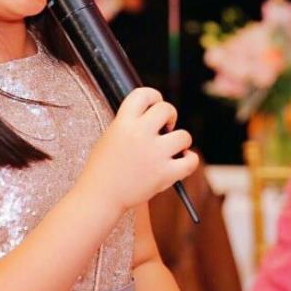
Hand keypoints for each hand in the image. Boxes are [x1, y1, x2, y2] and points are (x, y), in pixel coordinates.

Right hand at [77, 87, 198, 214]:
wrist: (100, 196)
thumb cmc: (103, 167)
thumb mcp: (110, 136)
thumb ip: (130, 122)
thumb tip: (155, 113)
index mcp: (122, 122)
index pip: (143, 94)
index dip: (153, 96)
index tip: (154, 105)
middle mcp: (139, 134)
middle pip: (167, 110)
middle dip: (169, 117)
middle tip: (164, 128)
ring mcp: (154, 154)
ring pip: (184, 136)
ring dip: (180, 141)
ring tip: (170, 149)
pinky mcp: (165, 174)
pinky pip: (191, 161)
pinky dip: (189, 160)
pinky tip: (180, 161)